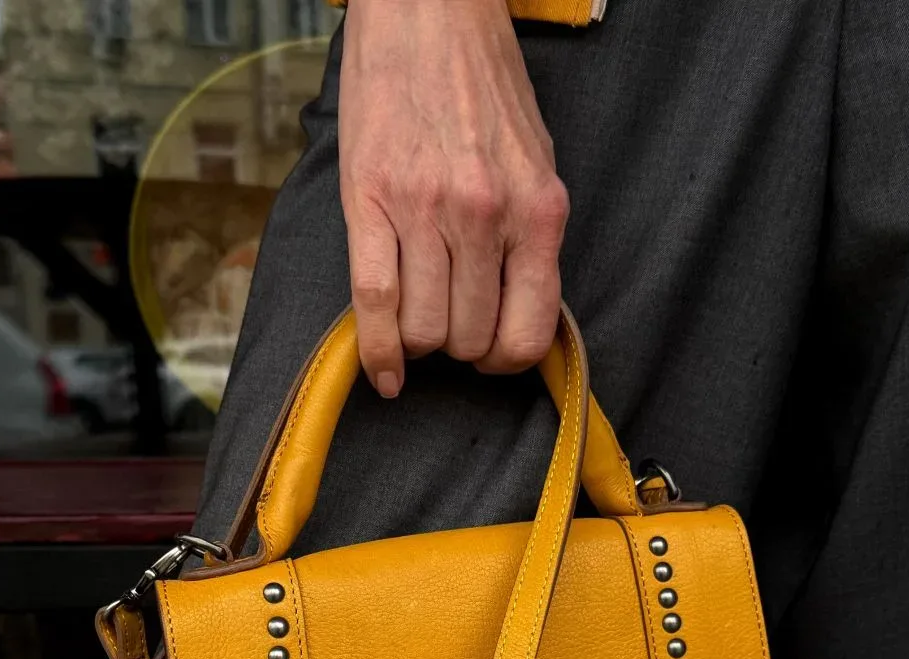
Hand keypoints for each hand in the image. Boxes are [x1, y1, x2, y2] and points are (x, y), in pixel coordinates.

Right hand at [338, 0, 569, 396]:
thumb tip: (518, 311)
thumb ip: (531, 239)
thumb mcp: (535, 163)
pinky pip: (375, 303)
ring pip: (424, 330)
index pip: (528, 333)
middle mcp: (486, 215)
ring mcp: (426, 209)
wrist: (428, 11)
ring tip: (418, 316)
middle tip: (449, 323)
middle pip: (469, 338)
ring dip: (420, 341)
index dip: (506, 362)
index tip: (491, 357)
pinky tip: (381, 372)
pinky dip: (377, 351)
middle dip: (458, 346)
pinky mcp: (370, 201)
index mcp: (538, 210)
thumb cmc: (482, 86)